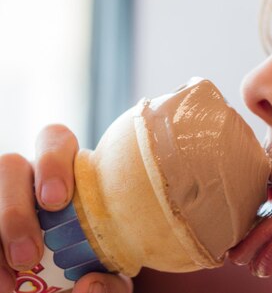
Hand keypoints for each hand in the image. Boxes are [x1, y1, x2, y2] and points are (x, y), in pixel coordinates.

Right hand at [0, 124, 132, 292]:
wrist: (76, 281)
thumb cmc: (99, 265)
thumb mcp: (112, 274)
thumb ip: (111, 282)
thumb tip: (89, 284)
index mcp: (70, 172)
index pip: (56, 141)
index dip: (52, 162)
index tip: (57, 201)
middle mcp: (29, 178)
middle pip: (9, 167)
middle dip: (14, 210)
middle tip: (29, 256)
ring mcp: (4, 197)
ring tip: (9, 282)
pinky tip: (2, 284)